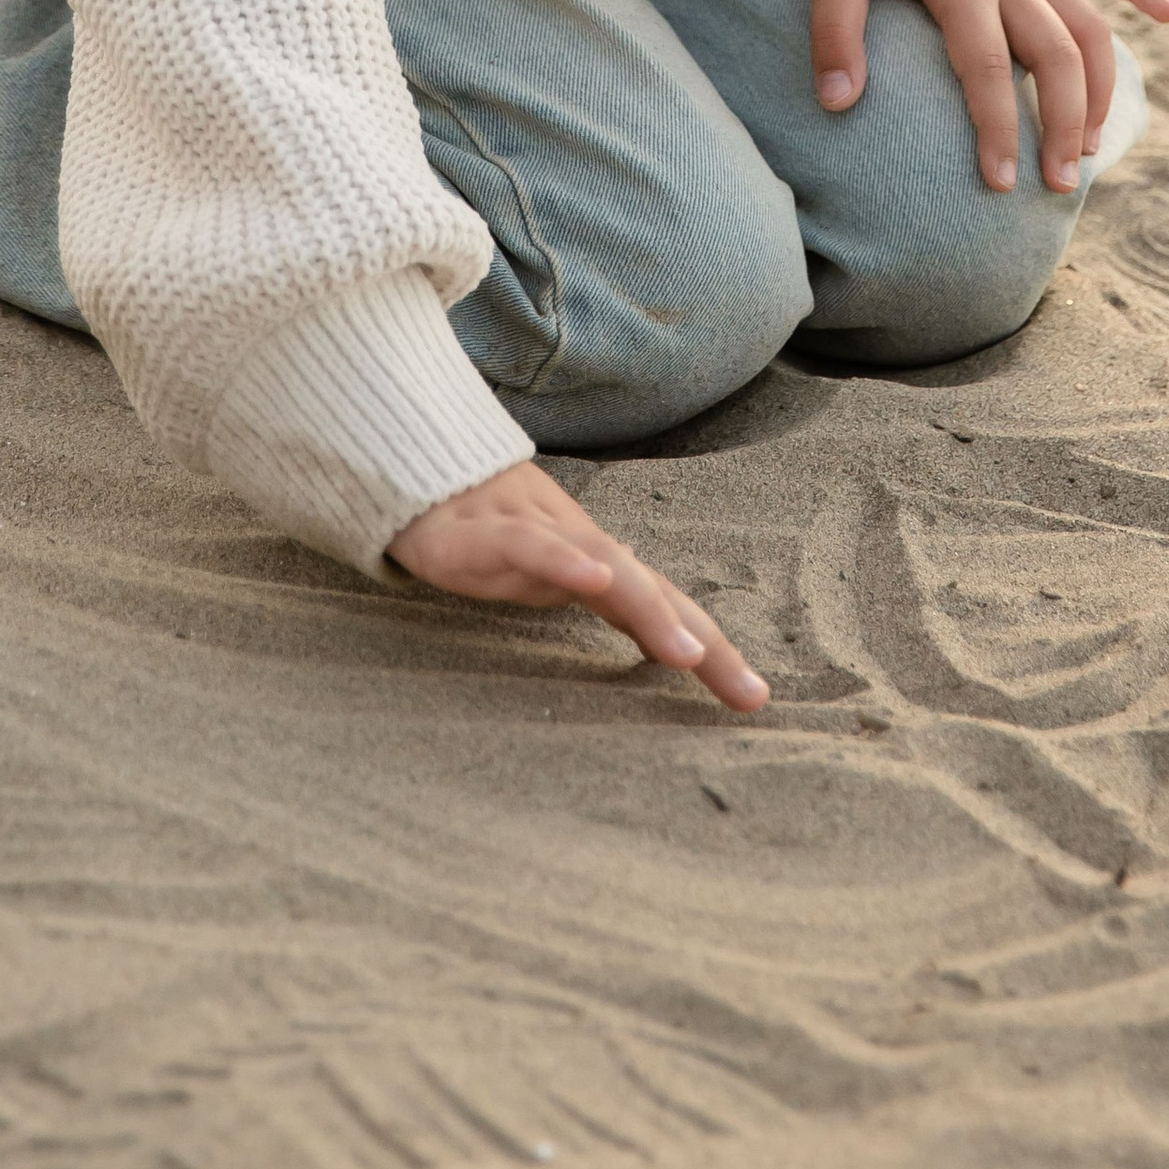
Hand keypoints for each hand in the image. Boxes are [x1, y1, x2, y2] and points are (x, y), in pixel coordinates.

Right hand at [388, 457, 769, 712]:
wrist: (416, 469)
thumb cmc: (486, 529)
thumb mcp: (545, 573)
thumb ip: (594, 594)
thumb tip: (652, 629)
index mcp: (596, 560)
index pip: (665, 604)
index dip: (711, 647)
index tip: (753, 698)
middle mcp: (580, 542)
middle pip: (652, 590)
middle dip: (704, 641)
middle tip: (746, 692)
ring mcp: (537, 532)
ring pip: (604, 567)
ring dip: (650, 609)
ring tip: (688, 655)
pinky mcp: (485, 532)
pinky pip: (530, 544)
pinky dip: (565, 560)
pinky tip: (594, 578)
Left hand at [805, 0, 1168, 192]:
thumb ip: (834, 30)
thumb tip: (837, 103)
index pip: (989, 66)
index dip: (997, 128)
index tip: (1002, 184)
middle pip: (1056, 55)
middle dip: (1063, 122)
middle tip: (1060, 185)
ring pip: (1089, 26)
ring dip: (1100, 87)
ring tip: (1091, 149)